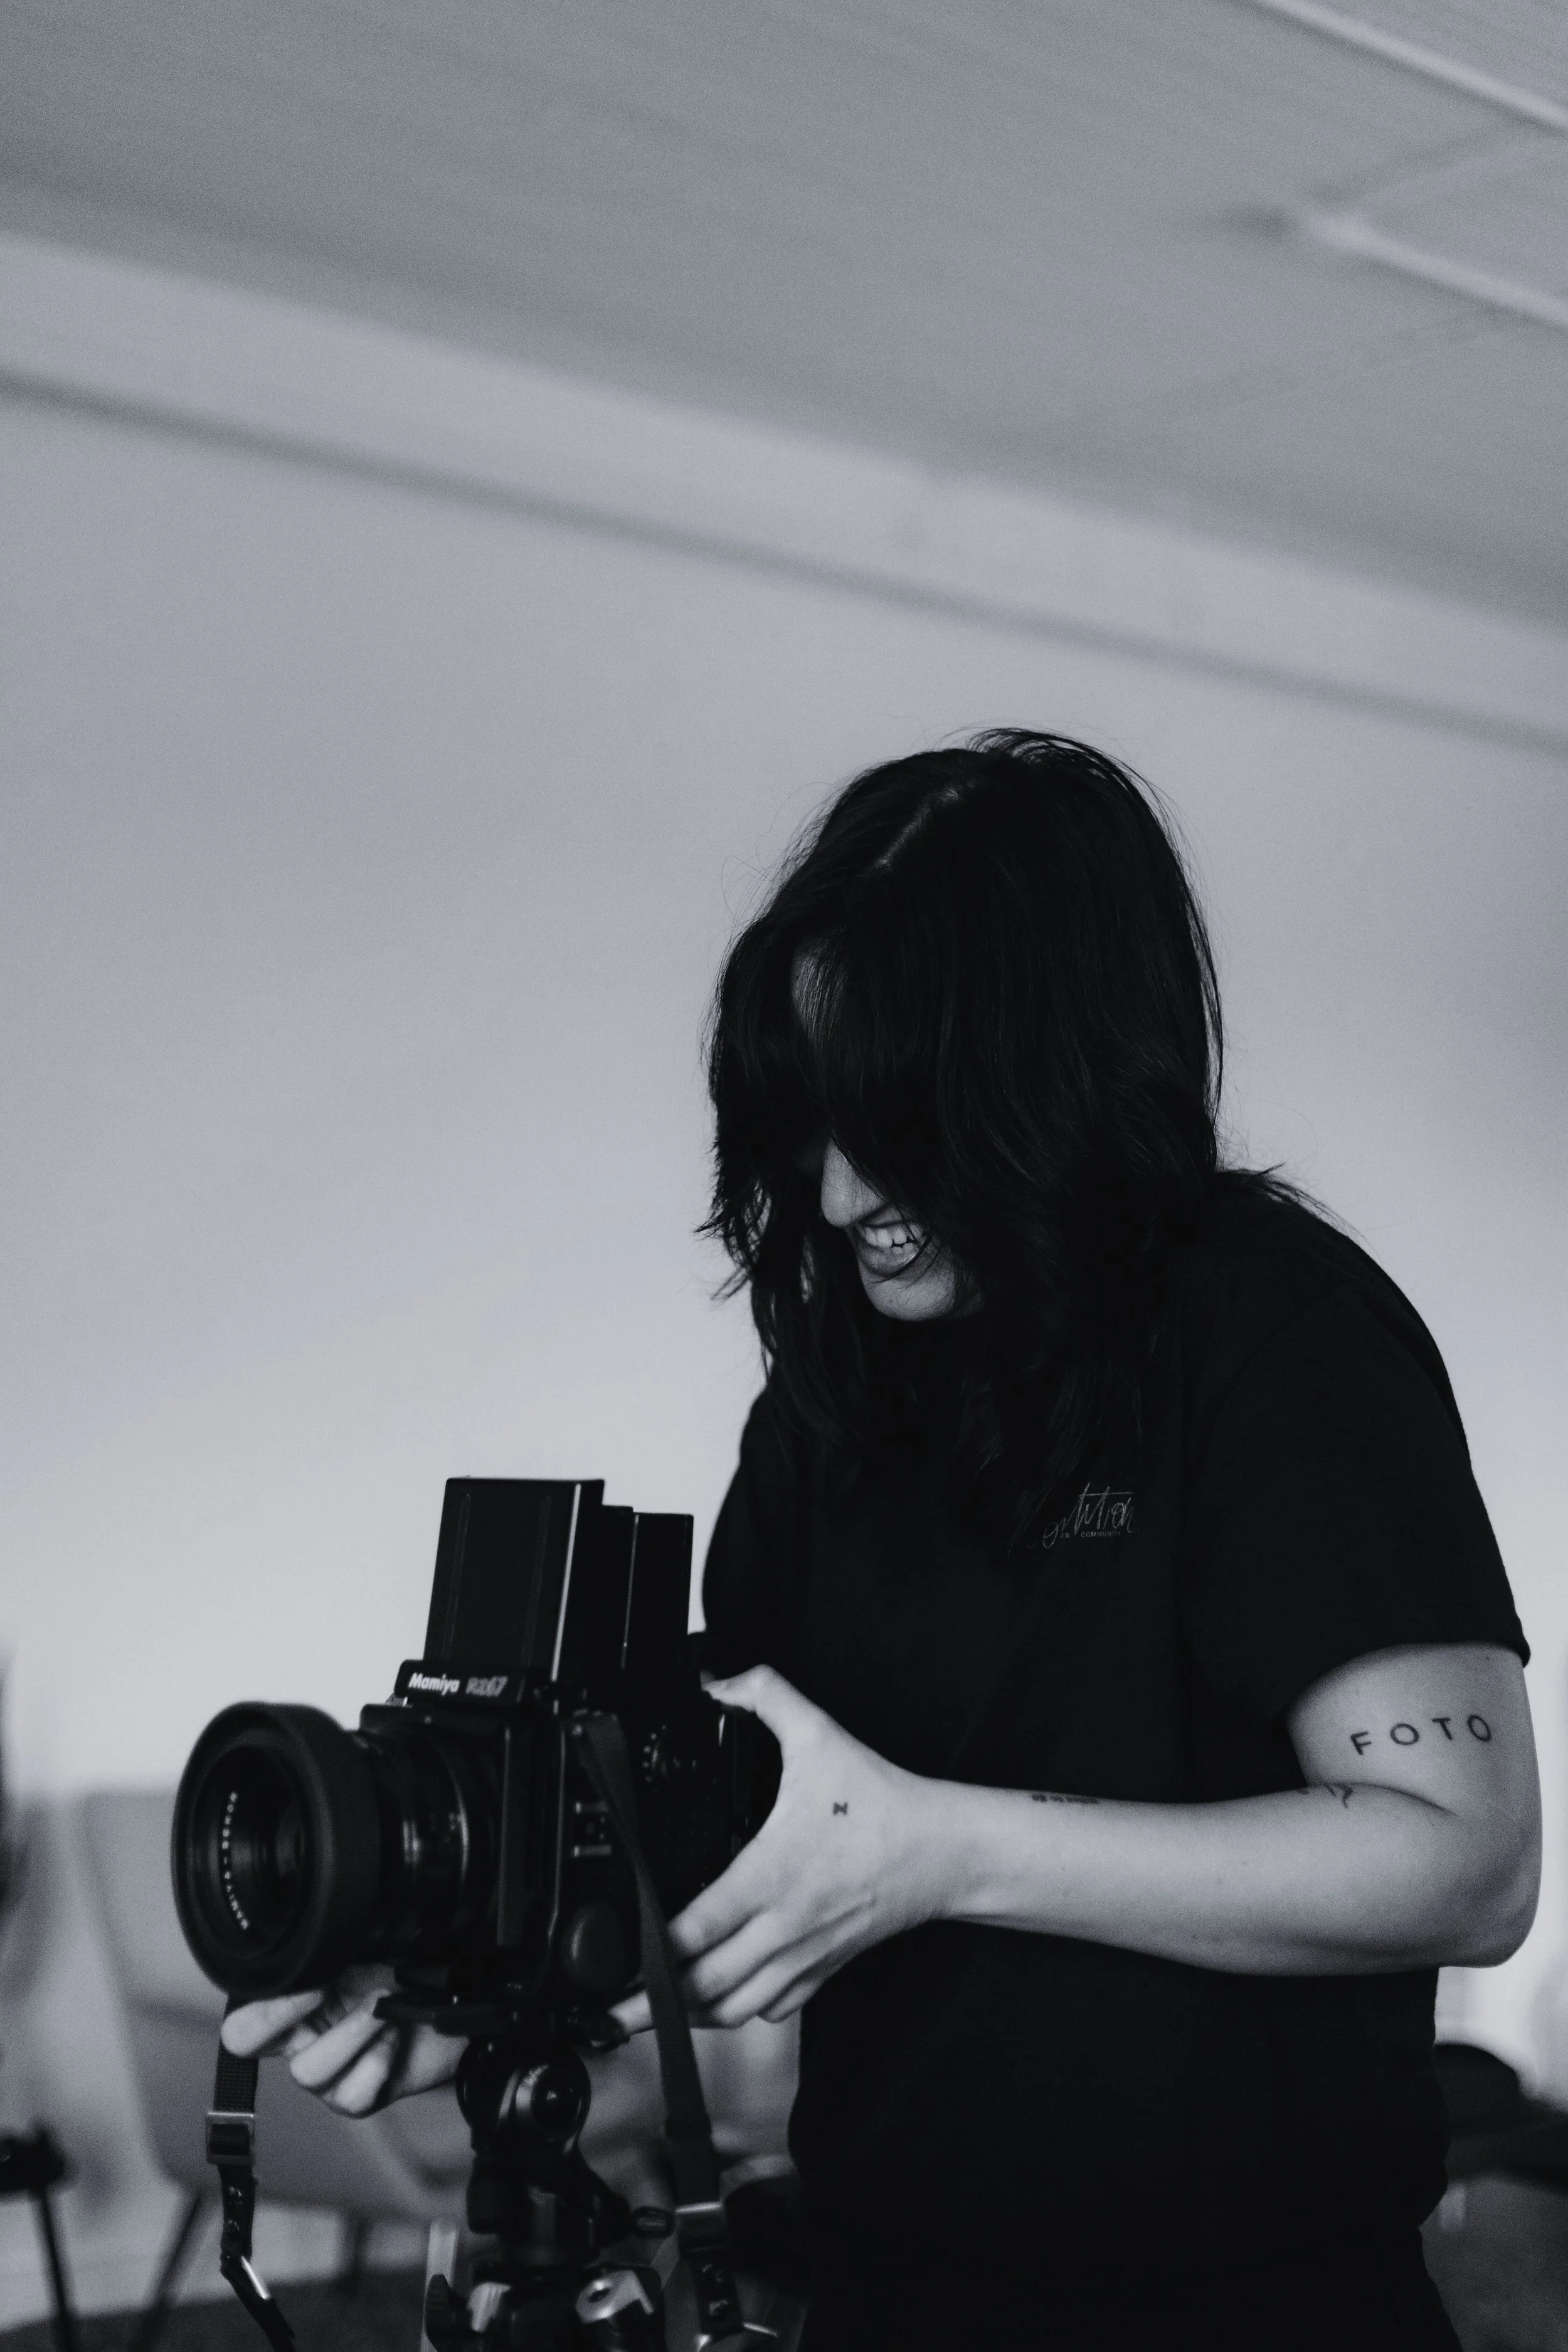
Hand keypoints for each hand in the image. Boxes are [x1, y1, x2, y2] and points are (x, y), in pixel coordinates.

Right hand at [219, 1966, 461, 2115]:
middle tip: (321, 1990)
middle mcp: (300, 2038)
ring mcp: (327, 2072)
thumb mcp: (366, 1948)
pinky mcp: (358, 2096)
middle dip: (280, 2014)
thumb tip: (313, 1929)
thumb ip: (331, 1947)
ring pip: (308, 2072)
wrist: (453, 2002)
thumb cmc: (406, 1971)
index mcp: (292, 2003)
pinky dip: (377, 2062)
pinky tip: (395, 2036)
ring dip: (351, 2032)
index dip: (259, 2002)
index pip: (240, 2011)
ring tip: (383, 2005)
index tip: (306, 1979)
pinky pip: (350, 2095)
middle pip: (246, 2043)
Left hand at [614, 1667, 944, 2031]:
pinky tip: (715, 1997)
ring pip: (733, 2010)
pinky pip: (771, 2010)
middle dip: (651, 2003)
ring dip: (689, 2014)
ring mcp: (803, 1955)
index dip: (647, 1953)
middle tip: (611, 2006)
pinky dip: (737, 2012)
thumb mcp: (819, 1734)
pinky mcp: (823, 1970)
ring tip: (651, 2010)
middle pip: (703, 1987)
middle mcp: (783, 1926)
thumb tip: (718, 1679)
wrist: (943, 1851)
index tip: (615, 1962)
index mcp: (771, 1875)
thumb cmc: (882, 1802)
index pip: (694, 1930)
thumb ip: (765, 1695)